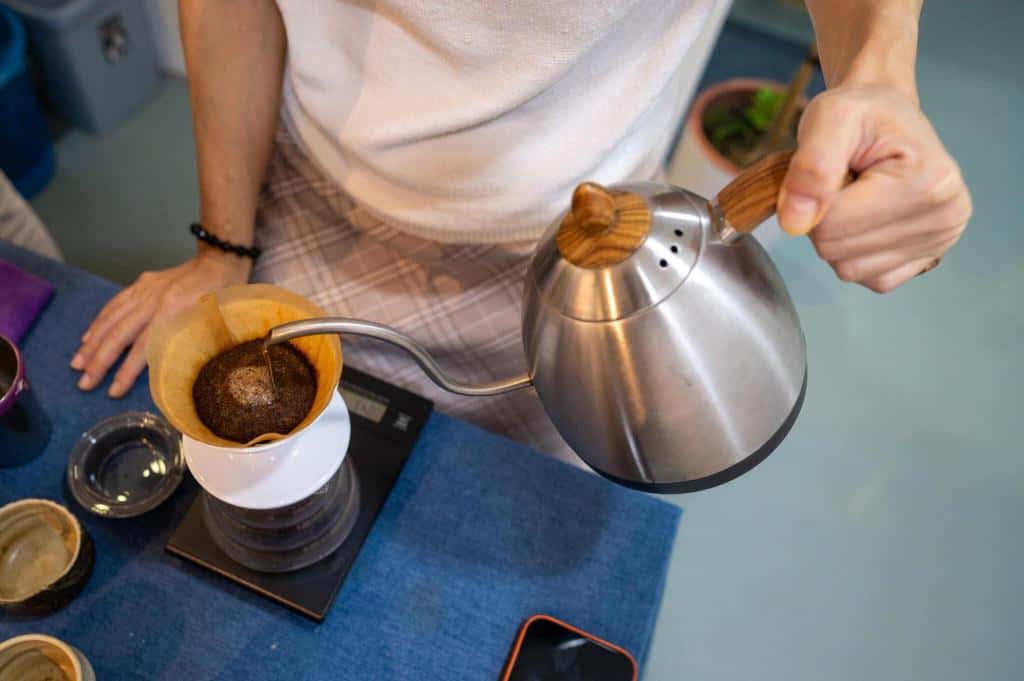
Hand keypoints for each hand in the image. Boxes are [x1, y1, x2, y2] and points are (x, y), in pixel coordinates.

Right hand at [71, 251, 250, 396]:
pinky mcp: (142, 284)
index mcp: (174, 313)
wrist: (218, 261)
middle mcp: (154, 302)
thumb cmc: (223, 298)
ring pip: (111, 319)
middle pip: (120, 335)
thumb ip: (193, 345)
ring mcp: (145, 291)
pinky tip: (88, 337)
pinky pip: (115, 304)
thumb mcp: (215, 324)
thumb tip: (175, 375)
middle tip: (84, 384)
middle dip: (100, 361)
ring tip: (77, 364)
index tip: (113, 392)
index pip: (144, 349)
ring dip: (92, 343)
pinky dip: (99, 321)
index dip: (126, 372)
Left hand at [777, 83, 971, 292]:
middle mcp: (945, 216)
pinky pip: (867, 278)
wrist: (887, 114)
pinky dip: (855, 253)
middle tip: (843, 182)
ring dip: (838, 236)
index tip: (834, 168)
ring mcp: (939, 242)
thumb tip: (794, 223)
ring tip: (857, 197)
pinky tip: (867, 219)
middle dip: (825, 219)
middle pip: (838, 250)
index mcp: (928, 180)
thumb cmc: (861, 112)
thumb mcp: (829, 117)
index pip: (832, 225)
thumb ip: (809, 168)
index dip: (814, 199)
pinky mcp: (925, 260)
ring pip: (849, 269)